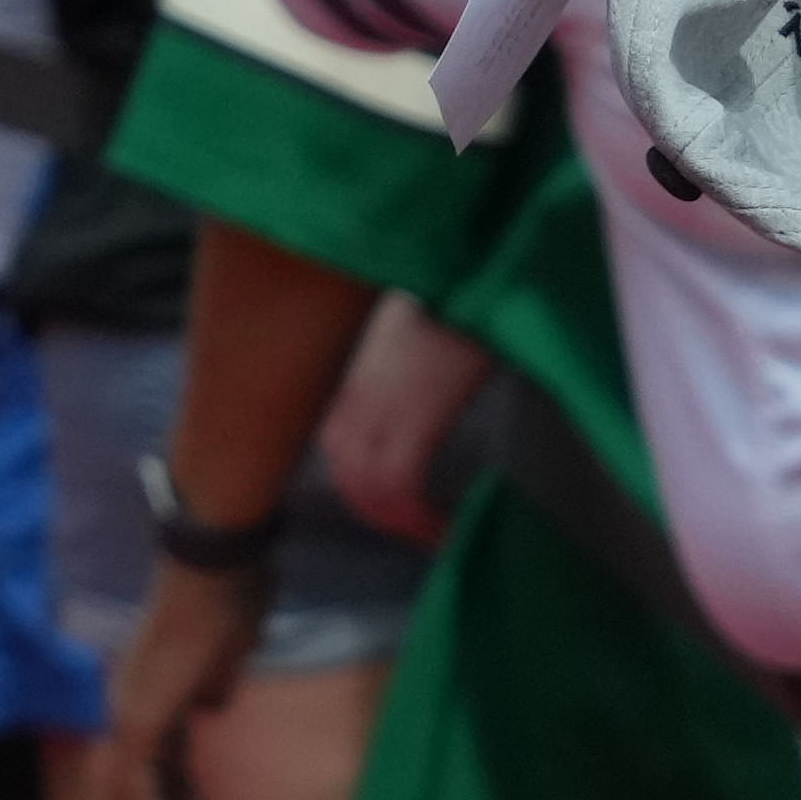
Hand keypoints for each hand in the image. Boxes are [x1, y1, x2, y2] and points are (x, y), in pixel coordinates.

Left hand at [94, 557, 265, 799]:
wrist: (210, 573)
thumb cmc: (226, 601)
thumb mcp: (225, 659)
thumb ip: (212, 689)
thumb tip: (210, 707)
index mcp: (150, 700)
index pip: (164, 772)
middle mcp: (126, 714)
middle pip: (148, 795)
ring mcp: (123, 720)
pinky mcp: (130, 725)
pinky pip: (138, 793)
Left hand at [322, 297, 485, 544]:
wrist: (465, 264)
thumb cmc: (448, 292)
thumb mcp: (404, 333)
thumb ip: (392, 368)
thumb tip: (411, 391)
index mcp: (347, 378)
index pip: (335, 449)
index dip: (363, 488)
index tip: (397, 507)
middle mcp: (351, 397)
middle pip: (346, 477)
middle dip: (383, 514)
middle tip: (422, 531)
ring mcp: (377, 408)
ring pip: (368, 490)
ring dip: (403, 524)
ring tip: (437, 535)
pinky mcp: (412, 417)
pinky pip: (403, 490)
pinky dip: (422, 521)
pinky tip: (448, 527)